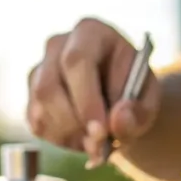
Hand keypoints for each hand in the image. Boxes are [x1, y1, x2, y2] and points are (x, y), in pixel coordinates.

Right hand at [27, 18, 160, 163]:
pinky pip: (38, 123)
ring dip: (69, 135)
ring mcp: (40, 70)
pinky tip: (82, 139)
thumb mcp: (148, 101)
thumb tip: (118, 122)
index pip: (77, 61)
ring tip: (97, 144)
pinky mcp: (32, 96)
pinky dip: (61, 140)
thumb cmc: (134, 93)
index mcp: (90, 32)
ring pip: (40, 108)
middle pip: (49, 87)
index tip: (101, 131)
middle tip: (98, 148)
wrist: (120, 101)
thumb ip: (139, 112)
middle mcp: (57, 46)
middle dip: (74, 123)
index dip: (86, 99)